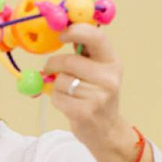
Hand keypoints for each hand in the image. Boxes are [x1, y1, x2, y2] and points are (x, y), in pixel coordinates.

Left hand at [43, 23, 123, 151]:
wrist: (106, 130)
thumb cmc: (95, 96)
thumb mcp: (97, 72)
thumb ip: (82, 55)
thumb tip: (57, 34)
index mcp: (112, 62)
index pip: (96, 38)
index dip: (76, 31)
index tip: (61, 34)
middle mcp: (109, 77)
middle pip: (69, 61)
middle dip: (53, 64)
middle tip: (50, 69)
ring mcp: (98, 95)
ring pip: (60, 81)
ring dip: (55, 86)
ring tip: (68, 93)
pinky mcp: (85, 112)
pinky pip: (57, 97)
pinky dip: (55, 99)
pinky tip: (67, 104)